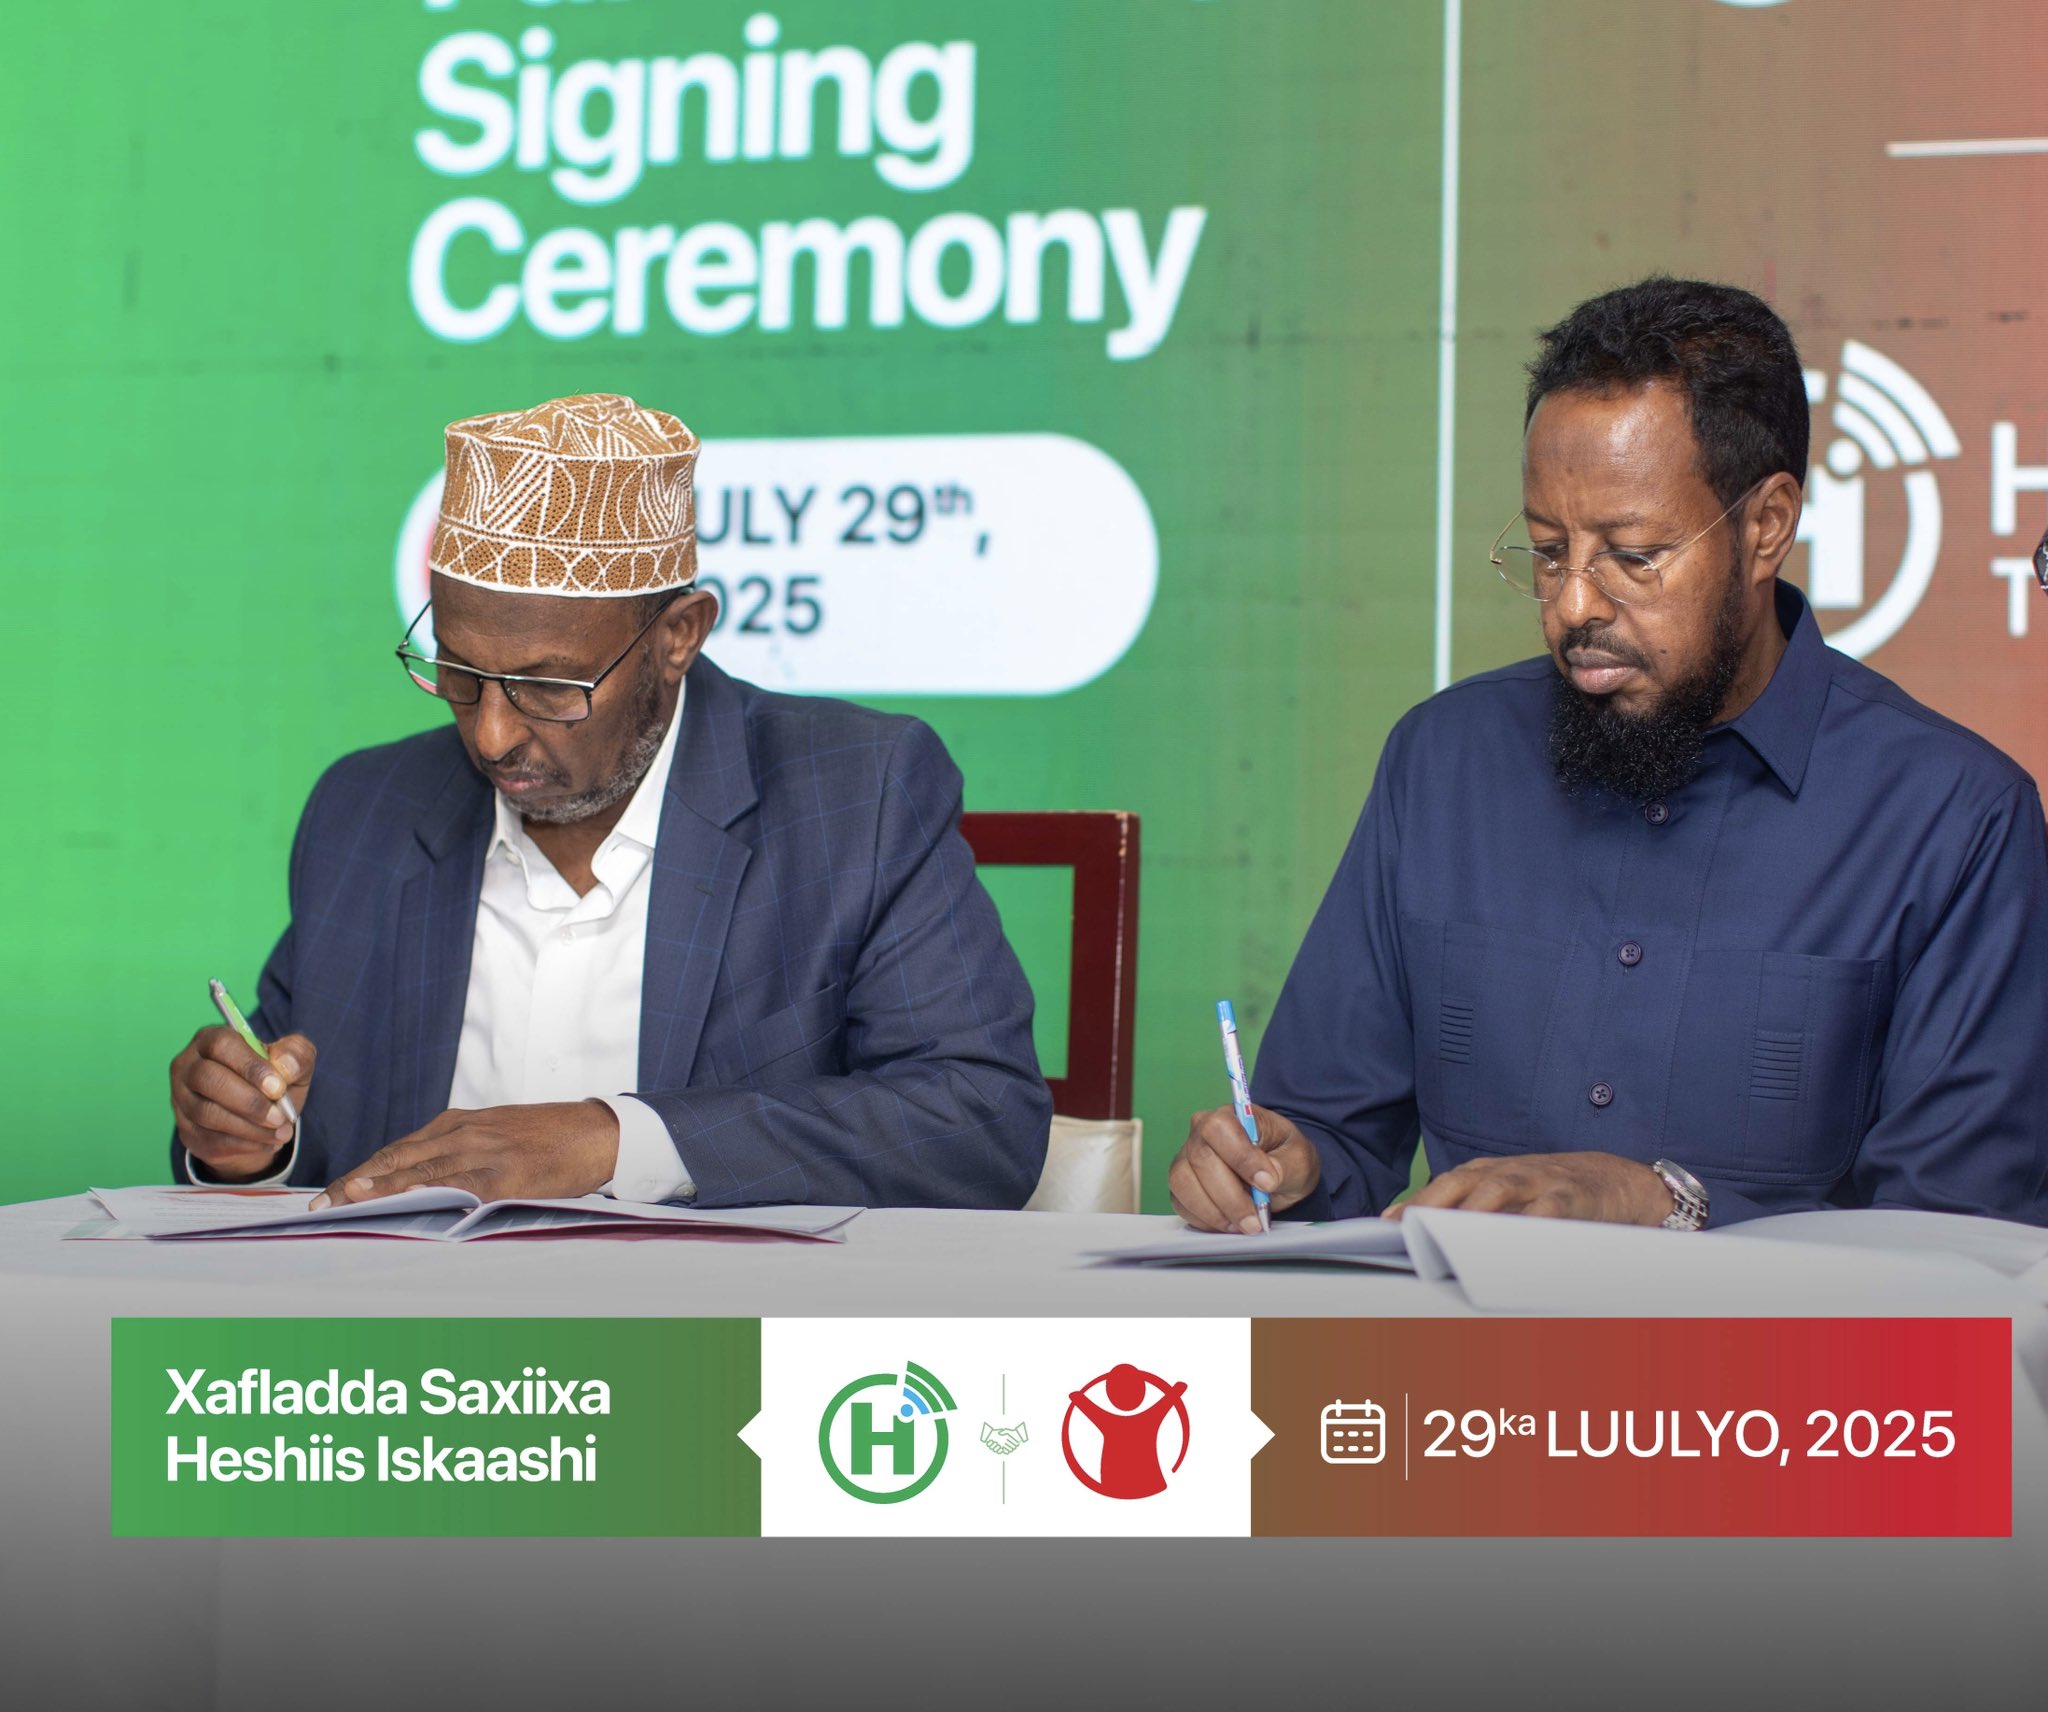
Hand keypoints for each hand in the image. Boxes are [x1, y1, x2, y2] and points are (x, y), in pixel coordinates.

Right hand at [170, 1026, 315, 1181]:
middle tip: (280, 1117)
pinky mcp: (187, 1131)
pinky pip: (211, 1140)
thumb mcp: (293, 1061)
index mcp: (211, 1039)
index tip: (278, 1088)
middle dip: (250, 1102)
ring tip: (281, 1132)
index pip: (222, 1045)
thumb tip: (286, 1065)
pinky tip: (269, 1142)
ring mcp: (182, 1100)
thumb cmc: (274, 1080)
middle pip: (208, 1079)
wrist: (263, 1116)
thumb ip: (296, 1054)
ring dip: (250, 1128)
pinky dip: (246, 1145)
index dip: (251, 1067)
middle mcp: (188, 1066)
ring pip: (208, 1114)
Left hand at [310, 1100, 620, 1209]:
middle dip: (356, 1182)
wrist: (597, 1132)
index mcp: (457, 1123)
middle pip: (397, 1159)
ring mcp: (483, 1152)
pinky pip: (460, 1186)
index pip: (396, 1150)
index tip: (331, 1191)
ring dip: (381, 1189)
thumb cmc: (549, 1137)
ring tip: (347, 1202)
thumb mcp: (496, 1133)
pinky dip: (430, 1194)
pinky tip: (408, 1203)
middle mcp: (463, 1132)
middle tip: (322, 1204)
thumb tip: (421, 1180)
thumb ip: (460, 1150)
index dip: (361, 1172)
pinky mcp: (505, 1174)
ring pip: (421, 1172)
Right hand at [1168, 1103, 1321, 1232]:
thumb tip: (1266, 1179)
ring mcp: (1186, 1158)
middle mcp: (1200, 1133)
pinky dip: (1205, 1220)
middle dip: (1231, 1198)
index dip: (1240, 1157)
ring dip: (1215, 1212)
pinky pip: (1181, 1203)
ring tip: (1244, 1225)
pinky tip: (1229, 1223)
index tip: (1265, 1184)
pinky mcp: (1181, 1185)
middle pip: (1201, 1160)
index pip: (1219, 1128)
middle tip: (1256, 1221)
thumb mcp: (1299, 1158)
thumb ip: (1284, 1166)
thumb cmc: (1284, 1158)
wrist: (1274, 1176)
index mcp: (1230, 1116)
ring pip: (1184, 1183)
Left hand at [1385, 1150, 1673, 1224]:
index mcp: (1489, 1172)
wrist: (1615, 1179)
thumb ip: (1477, 1211)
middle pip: (1462, 1181)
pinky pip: (1546, 1210)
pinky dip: (1528, 1223)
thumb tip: (1430, 1241)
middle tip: (1409, 1228)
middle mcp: (1509, 1172)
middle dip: (1432, 1203)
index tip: (1388, 1224)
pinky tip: (1512, 1244)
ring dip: (1472, 1209)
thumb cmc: (1552, 1193)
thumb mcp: (1512, 1195)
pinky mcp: (1570, 1197)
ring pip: (1499, 1189)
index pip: (1445, 1184)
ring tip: (1448, 1234)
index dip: (1416, 1202)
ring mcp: (1539, 1181)